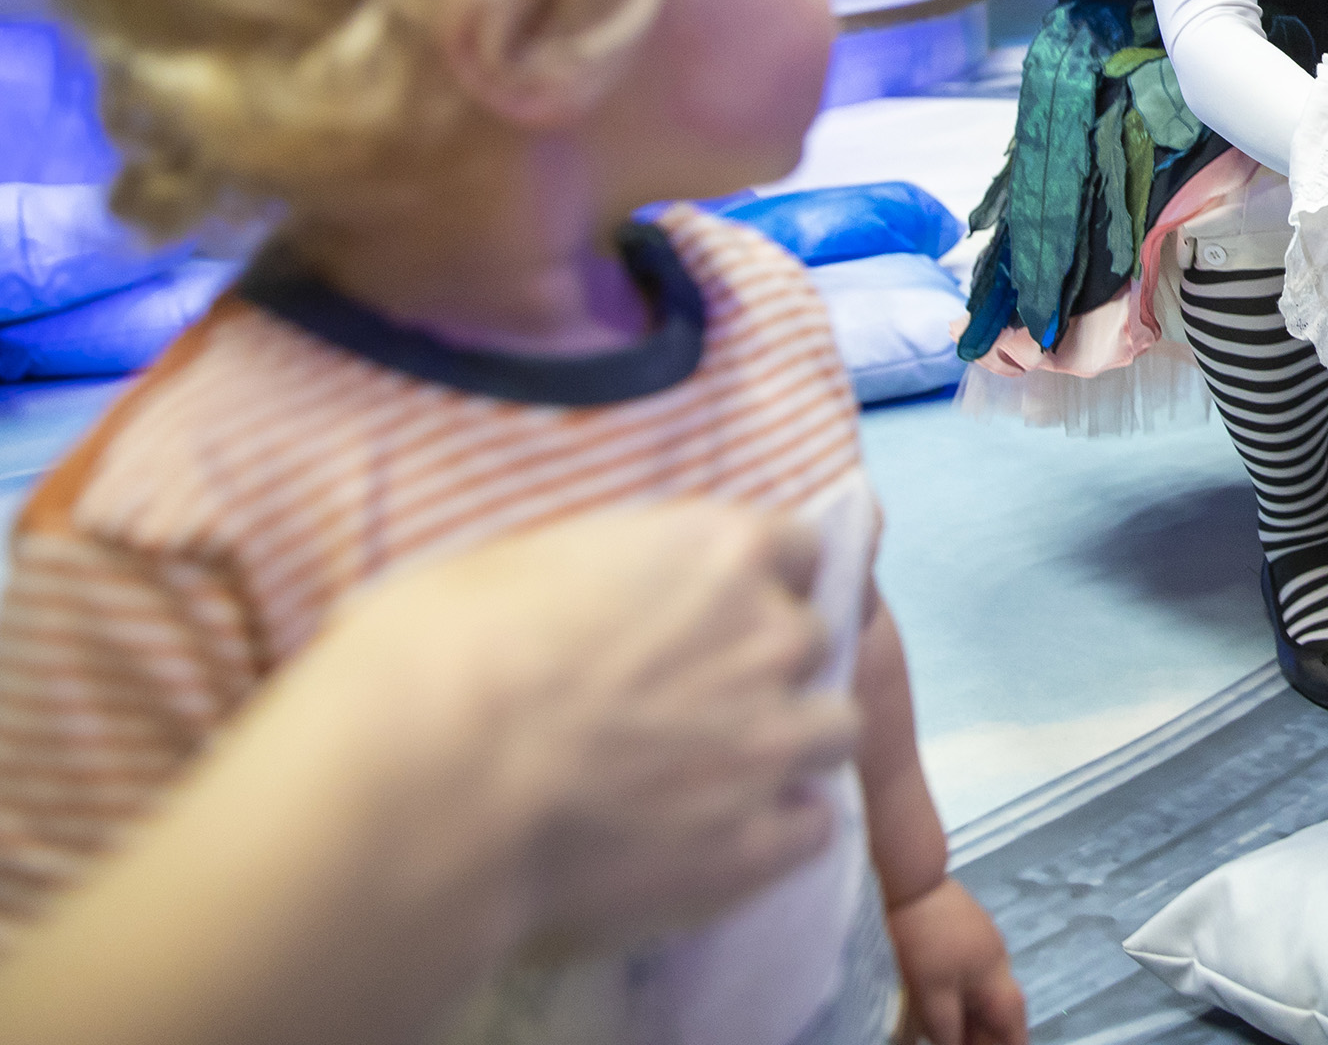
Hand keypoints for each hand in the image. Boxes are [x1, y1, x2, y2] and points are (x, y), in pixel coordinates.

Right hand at [365, 503, 863, 949]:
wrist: (427, 791)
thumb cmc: (438, 657)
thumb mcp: (509, 567)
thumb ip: (593, 576)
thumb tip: (581, 596)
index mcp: (720, 551)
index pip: (796, 547)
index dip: (759, 582)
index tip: (719, 609)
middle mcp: (770, 636)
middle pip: (812, 640)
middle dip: (766, 665)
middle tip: (694, 700)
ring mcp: (774, 743)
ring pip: (835, 732)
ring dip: (789, 748)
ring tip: (715, 776)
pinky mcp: (756, 846)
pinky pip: (811, 832)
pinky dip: (774, 836)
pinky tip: (715, 845)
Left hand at [887, 877, 1026, 1044]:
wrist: (913, 879)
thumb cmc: (924, 934)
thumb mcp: (931, 993)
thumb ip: (946, 1027)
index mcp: (996, 979)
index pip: (1013, 1029)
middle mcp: (997, 961)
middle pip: (1000, 1013)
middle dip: (988, 1037)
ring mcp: (982, 943)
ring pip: (983, 994)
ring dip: (973, 1019)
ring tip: (953, 1034)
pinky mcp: (964, 932)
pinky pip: (970, 975)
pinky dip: (962, 997)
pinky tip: (941, 1002)